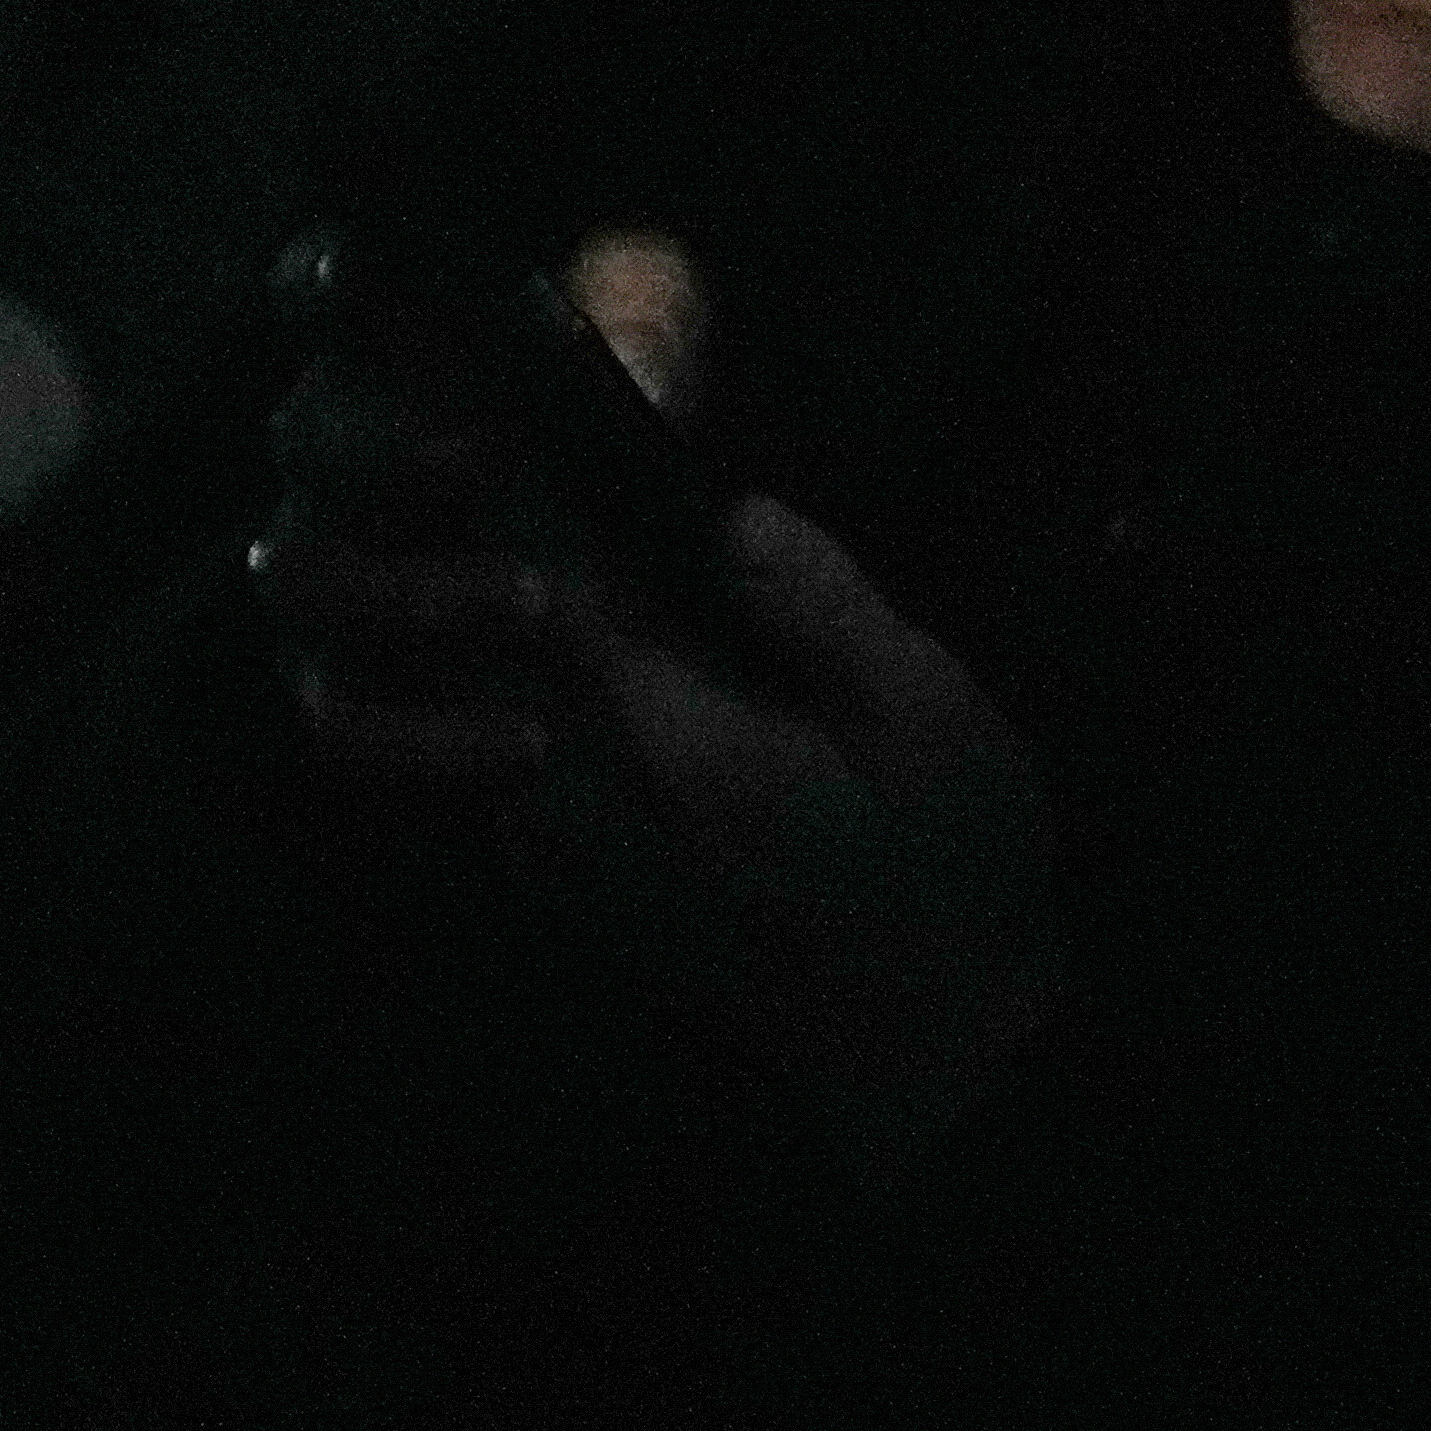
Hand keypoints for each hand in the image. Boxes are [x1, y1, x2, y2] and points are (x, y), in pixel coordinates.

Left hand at [258, 473, 1059, 1189]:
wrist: (919, 1041)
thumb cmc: (945, 866)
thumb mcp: (927, 715)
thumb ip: (821, 606)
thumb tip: (730, 508)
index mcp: (664, 743)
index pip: (542, 584)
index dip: (517, 482)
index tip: (504, 390)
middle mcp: (574, 796)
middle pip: (487, 634)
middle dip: (487, 528)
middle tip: (493, 427)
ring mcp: (556, 845)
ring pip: (485, 692)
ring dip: (496, 599)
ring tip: (523, 498)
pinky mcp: (566, 873)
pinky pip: (512, 743)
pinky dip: (522, 674)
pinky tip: (588, 620)